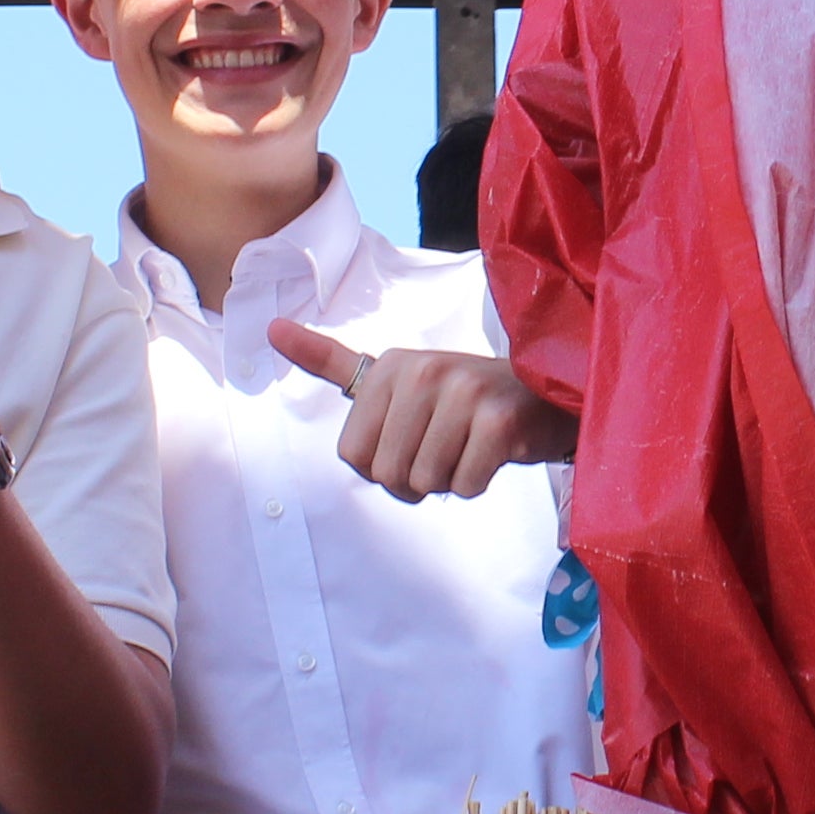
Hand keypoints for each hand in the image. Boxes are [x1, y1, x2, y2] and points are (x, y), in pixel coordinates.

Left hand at [271, 325, 577, 502]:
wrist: (545, 394)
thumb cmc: (465, 397)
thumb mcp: (397, 375)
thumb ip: (333, 361)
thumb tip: (270, 328)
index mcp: (389, 365)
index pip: (354, 456)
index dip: (384, 465)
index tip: (415, 437)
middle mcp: (422, 371)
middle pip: (388, 474)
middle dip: (417, 479)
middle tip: (448, 447)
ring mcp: (462, 393)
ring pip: (426, 482)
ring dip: (449, 480)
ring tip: (470, 446)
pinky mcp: (498, 421)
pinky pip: (464, 485)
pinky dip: (478, 483)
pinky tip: (494, 453)